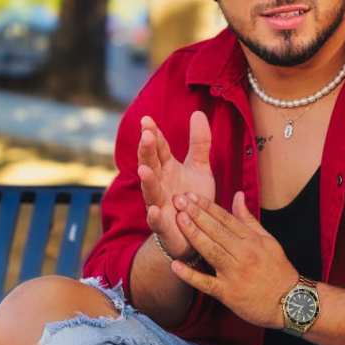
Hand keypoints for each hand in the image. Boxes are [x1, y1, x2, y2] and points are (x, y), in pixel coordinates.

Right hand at [137, 112, 214, 258]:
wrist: (194, 233)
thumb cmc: (193, 198)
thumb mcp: (200, 168)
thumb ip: (199, 143)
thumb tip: (199, 112)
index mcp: (167, 168)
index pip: (159, 148)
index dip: (153, 135)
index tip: (147, 120)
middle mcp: (159, 184)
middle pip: (151, 165)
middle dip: (147, 152)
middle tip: (145, 136)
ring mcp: (159, 204)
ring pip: (150, 191)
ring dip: (147, 181)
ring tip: (144, 170)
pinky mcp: (163, 226)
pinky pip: (157, 221)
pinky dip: (154, 216)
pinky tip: (153, 210)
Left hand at [169, 191, 298, 328]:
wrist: (291, 303)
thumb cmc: (278, 270)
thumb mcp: (268, 240)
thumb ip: (248, 219)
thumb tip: (237, 195)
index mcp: (252, 240)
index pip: (226, 219)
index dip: (207, 206)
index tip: (191, 195)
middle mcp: (243, 254)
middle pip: (216, 231)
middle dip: (196, 214)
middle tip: (178, 201)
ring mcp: (235, 274)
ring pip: (211, 251)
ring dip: (193, 235)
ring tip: (178, 220)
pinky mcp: (228, 294)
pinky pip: (206, 283)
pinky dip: (190, 275)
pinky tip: (176, 265)